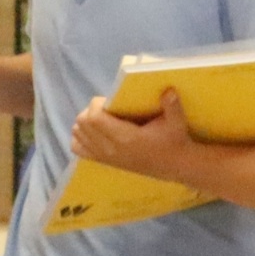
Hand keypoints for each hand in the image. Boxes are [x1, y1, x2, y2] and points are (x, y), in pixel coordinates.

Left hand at [71, 89, 194, 180]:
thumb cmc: (174, 141)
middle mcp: (111, 148)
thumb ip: (172, 106)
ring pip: (78, 135)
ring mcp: (105, 157)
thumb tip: (169, 90)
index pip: (94, 118)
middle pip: (82, 124)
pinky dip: (81, 137)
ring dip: (85, 123)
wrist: (174, 165)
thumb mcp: (176, 122)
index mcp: (125, 138)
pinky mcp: (104, 162)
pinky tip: (95, 131)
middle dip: (90, 110)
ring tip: (101, 118)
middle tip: (107, 108)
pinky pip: (78, 149)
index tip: (108, 100)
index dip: (96, 104)